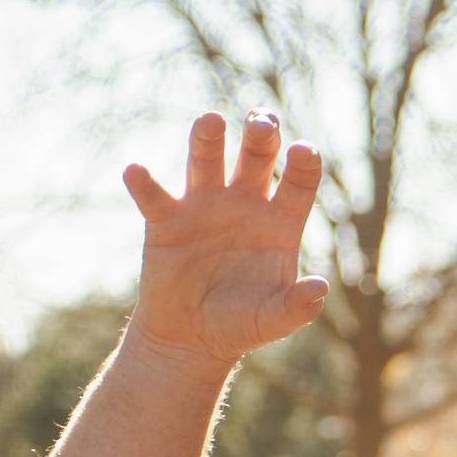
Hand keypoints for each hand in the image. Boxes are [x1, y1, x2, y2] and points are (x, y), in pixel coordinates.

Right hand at [123, 111, 329, 368]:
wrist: (192, 337)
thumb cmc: (241, 325)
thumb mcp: (274, 320)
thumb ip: (298, 306)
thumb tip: (319, 288)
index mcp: (279, 222)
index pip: (299, 182)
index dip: (303, 164)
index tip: (303, 151)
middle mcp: (244, 204)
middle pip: (256, 157)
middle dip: (260, 136)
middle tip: (262, 122)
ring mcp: (204, 206)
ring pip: (206, 160)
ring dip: (207, 138)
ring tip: (211, 119)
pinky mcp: (165, 220)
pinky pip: (154, 196)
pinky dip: (144, 182)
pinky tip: (137, 171)